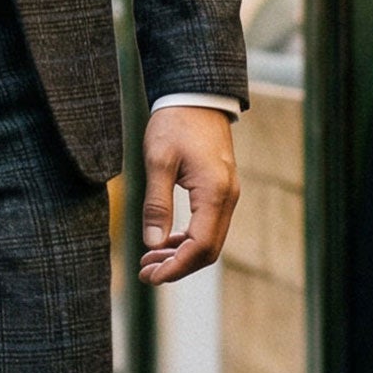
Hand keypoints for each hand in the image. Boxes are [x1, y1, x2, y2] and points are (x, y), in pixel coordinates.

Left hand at [138, 106, 238, 285]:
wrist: (196, 96)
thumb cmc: (175, 123)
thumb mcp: (158, 161)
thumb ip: (156, 204)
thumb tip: (153, 244)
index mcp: (214, 193)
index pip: (200, 247)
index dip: (175, 268)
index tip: (150, 276)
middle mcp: (227, 198)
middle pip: (208, 251)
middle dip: (178, 267)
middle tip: (145, 274)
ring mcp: (227, 195)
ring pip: (209, 241)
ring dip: (181, 255)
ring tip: (150, 261)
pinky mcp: (220, 191)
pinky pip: (209, 226)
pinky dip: (188, 240)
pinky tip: (165, 242)